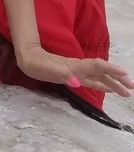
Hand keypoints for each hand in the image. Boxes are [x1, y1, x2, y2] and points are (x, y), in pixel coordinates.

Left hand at [14, 43, 133, 97]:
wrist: (28, 59)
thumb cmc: (36, 63)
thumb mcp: (47, 69)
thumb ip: (62, 74)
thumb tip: (77, 83)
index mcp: (75, 66)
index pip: (98, 67)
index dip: (112, 70)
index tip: (125, 75)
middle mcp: (79, 69)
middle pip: (102, 73)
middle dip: (117, 80)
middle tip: (131, 89)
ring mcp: (77, 72)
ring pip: (99, 78)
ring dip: (113, 83)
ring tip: (126, 91)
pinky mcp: (73, 76)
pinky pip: (91, 81)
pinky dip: (102, 85)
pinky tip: (109, 88)